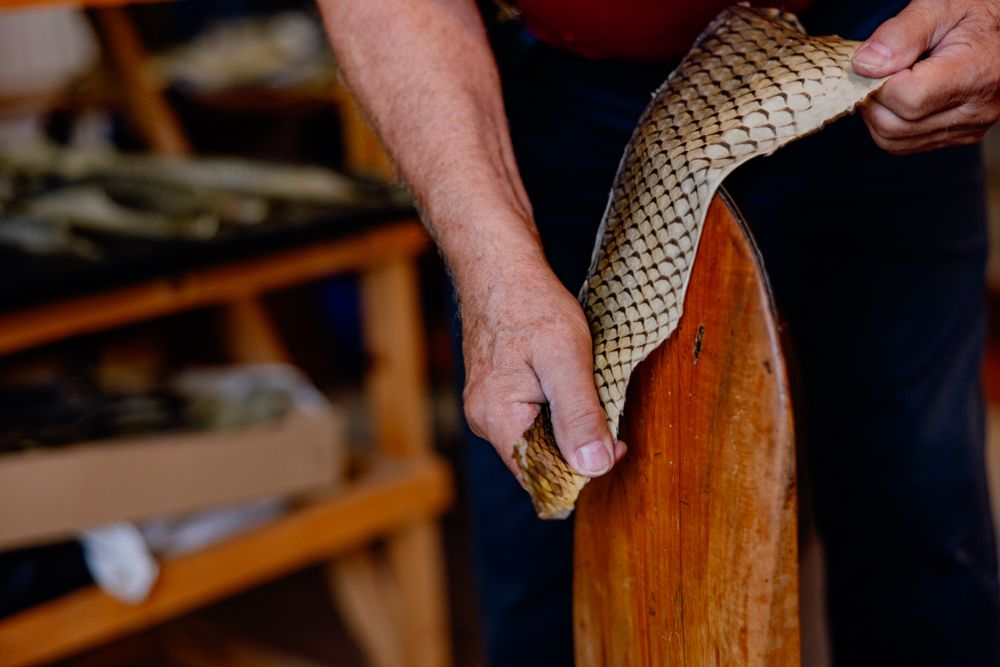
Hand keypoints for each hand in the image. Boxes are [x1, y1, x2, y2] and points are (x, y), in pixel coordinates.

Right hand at [459, 263, 625, 481]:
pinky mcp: (497, 392)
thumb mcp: (567, 358)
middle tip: (610, 411)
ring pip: (538, 438)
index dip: (583, 470)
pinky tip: (570, 383)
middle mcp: (486, 421)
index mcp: (498, 420)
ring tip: (587, 388)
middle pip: (540, 461)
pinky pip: (532, 417)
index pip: (542, 476)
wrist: (499, 265)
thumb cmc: (530, 303)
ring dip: (569, 425)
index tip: (617, 444)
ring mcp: (489, 407)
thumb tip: (595, 467)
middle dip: (579, 446)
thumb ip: (579, 416)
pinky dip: (557, 408)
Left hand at [852, 0, 999, 153]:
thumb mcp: (940, 6)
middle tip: (876, 72)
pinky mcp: (960, 135)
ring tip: (888, 82)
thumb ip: (901, 34)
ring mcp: (968, 127)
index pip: (908, 98)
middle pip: (895, 126)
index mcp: (976, 73)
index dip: (879, 81)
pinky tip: (899, 96)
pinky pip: (906, 144)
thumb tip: (865, 65)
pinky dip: (890, 123)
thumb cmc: (973, 12)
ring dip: (877, 114)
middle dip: (873, 99)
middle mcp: (976, 109)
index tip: (878, 61)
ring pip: (894, 141)